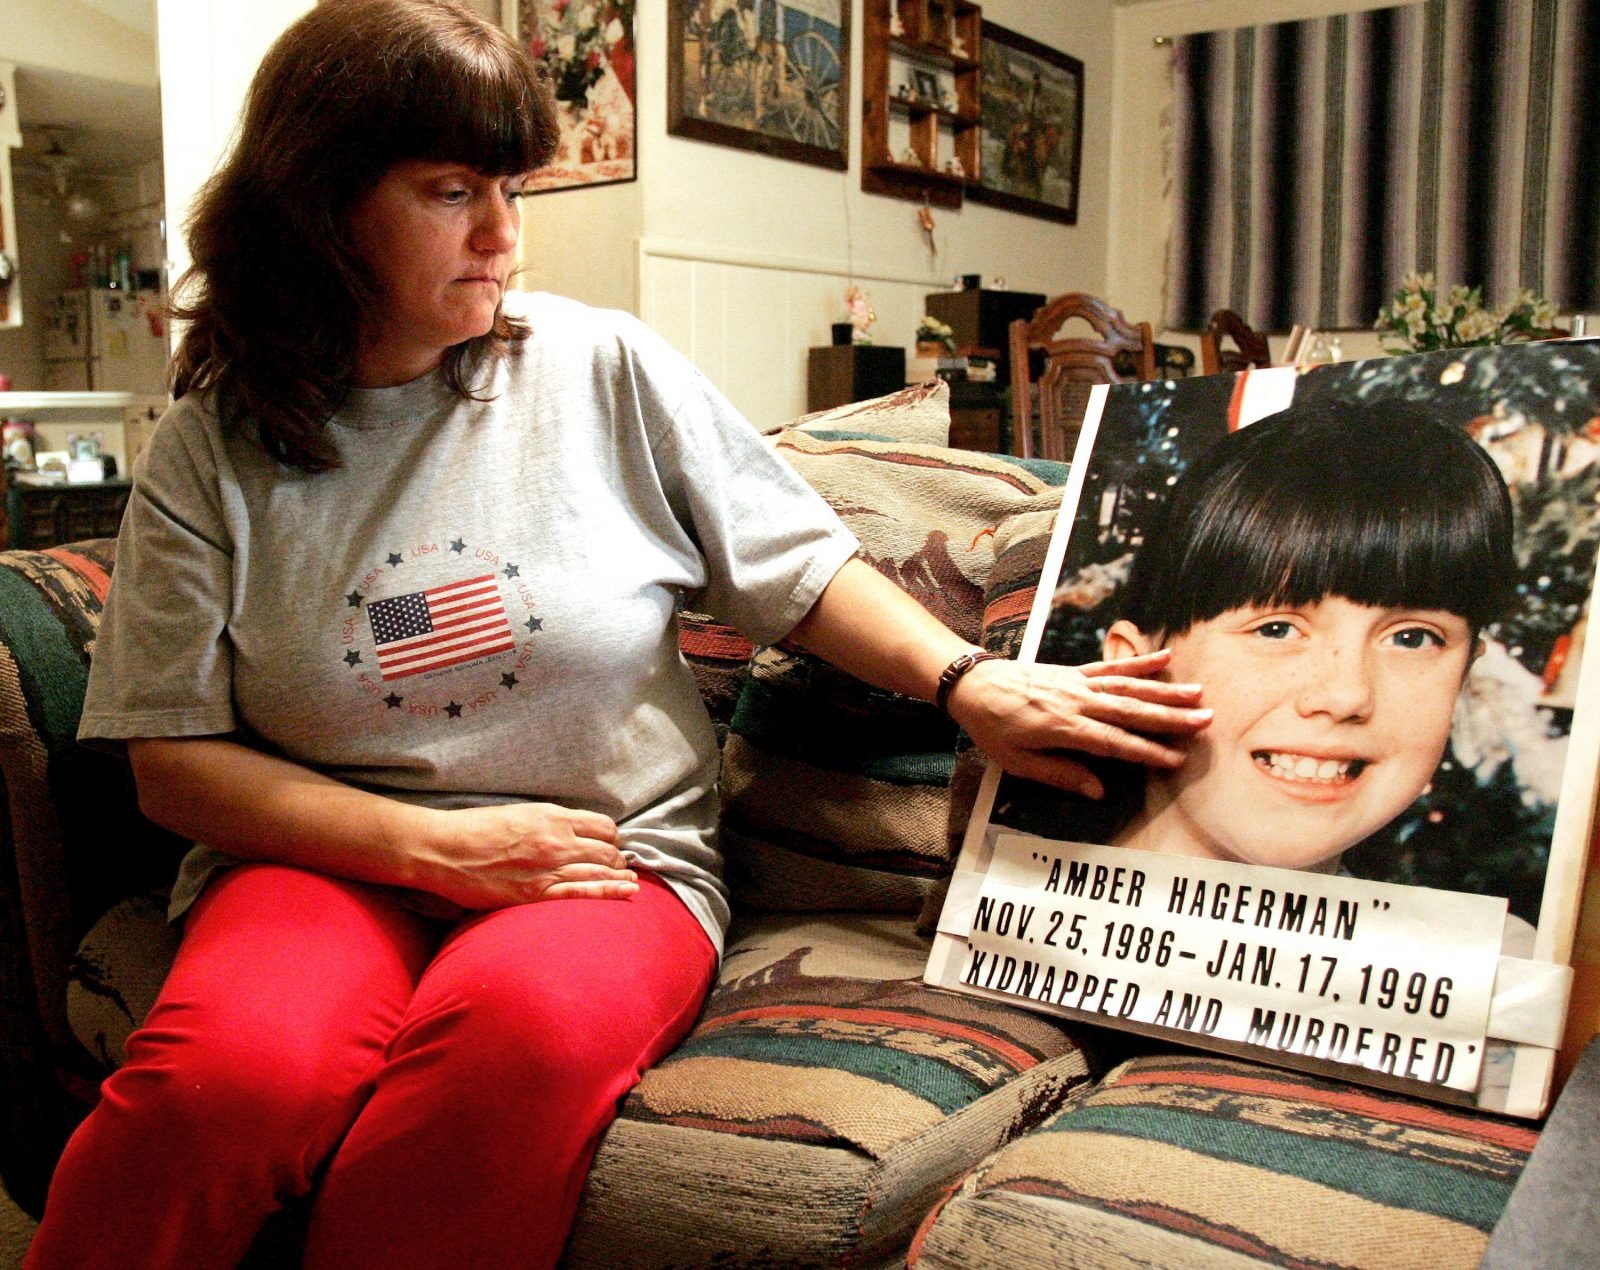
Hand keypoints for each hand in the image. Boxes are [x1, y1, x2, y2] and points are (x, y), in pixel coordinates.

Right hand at [413, 802, 635, 907]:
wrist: (443, 849)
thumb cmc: (475, 829)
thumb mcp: (519, 812)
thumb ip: (549, 821)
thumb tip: (571, 830)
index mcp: (552, 816)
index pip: (602, 826)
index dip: (611, 837)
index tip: (609, 844)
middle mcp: (557, 840)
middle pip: (607, 850)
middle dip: (617, 858)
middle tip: (618, 866)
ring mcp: (548, 868)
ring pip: (601, 871)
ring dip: (620, 876)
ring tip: (630, 882)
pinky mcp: (536, 894)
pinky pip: (583, 894)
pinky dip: (610, 892)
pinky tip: (627, 893)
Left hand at [945, 649, 1210, 797]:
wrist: (972, 684)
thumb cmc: (992, 728)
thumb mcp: (1016, 761)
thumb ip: (1059, 774)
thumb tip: (1098, 791)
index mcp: (1062, 727)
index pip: (1113, 742)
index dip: (1146, 752)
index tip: (1176, 759)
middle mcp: (1075, 701)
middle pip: (1130, 710)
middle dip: (1170, 717)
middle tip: (1206, 722)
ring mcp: (1077, 682)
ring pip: (1128, 686)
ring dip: (1164, 689)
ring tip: (1198, 693)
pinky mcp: (1074, 670)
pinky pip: (1111, 665)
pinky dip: (1139, 661)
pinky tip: (1165, 657)